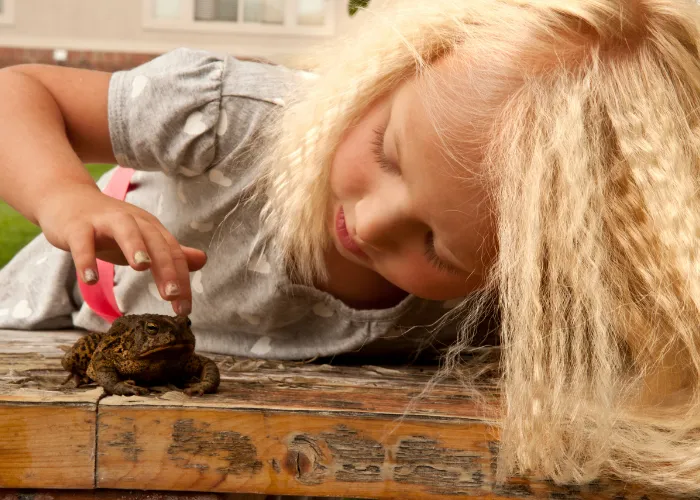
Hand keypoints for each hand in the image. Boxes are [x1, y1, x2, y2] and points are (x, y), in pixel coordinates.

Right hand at [36, 183, 205, 314]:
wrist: (68, 200)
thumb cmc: (110, 227)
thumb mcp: (143, 239)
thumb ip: (170, 252)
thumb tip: (203, 260)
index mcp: (150, 228)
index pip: (172, 253)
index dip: (180, 280)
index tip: (184, 309)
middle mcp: (132, 221)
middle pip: (155, 242)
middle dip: (165, 267)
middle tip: (171, 294)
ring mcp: (104, 221)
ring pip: (124, 230)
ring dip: (134, 246)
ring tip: (141, 268)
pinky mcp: (77, 226)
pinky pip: (83, 241)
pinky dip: (86, 259)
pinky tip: (91, 280)